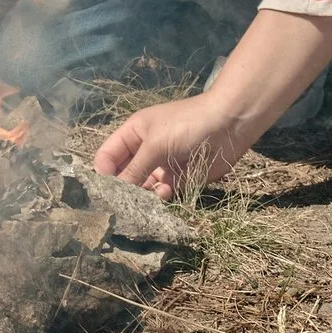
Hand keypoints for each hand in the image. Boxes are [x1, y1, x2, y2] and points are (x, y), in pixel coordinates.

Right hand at [93, 90, 241, 198]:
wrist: (229, 126)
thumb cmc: (186, 125)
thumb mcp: (155, 144)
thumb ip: (134, 170)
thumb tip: (112, 193)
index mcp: (133, 134)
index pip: (107, 156)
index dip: (103, 173)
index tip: (104, 193)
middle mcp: (144, 151)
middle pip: (123, 175)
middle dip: (122, 190)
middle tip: (121, 207)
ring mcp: (161, 166)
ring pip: (142, 187)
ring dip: (142, 196)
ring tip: (145, 200)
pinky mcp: (178, 179)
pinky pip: (162, 193)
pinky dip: (160, 197)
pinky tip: (166, 192)